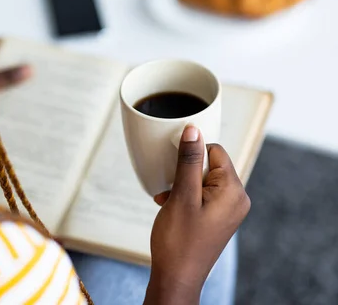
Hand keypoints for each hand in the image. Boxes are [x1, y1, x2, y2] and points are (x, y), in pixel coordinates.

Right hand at [144, 125, 249, 304]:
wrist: (176, 277)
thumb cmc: (179, 241)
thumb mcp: (182, 195)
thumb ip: (189, 161)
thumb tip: (193, 130)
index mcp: (234, 191)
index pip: (215, 151)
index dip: (191, 154)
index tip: (173, 165)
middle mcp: (237, 199)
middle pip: (210, 164)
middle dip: (185, 171)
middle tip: (171, 188)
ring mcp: (228, 210)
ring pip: (203, 179)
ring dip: (182, 184)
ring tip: (169, 201)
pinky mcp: (218, 217)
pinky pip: (202, 194)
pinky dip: (185, 195)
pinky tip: (171, 206)